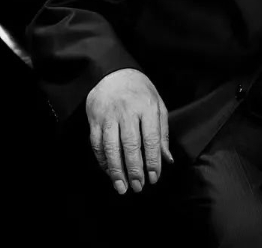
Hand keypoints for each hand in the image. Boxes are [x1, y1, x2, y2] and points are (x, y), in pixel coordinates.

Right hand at [86, 68, 173, 194]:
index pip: (151, 138)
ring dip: (116, 170)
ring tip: (122, 187)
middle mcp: (127, 111)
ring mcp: (109, 115)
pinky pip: (97, 144)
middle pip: (130, 145)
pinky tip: (109, 172)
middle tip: (138, 187)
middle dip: (135, 169)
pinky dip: (103, 161)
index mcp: (147, 106)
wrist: (115, 73)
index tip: (154, 178)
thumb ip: (162, 132)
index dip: (152, 161)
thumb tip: (167, 160)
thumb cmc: (140, 92)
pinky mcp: (94, 119)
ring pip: (111, 147)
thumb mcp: (157, 105)